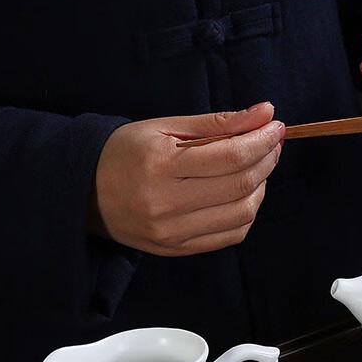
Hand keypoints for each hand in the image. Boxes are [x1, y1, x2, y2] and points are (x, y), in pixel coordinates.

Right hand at [90, 102, 283, 255]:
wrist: (85, 193)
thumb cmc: (126, 153)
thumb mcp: (165, 128)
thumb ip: (218, 123)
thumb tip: (265, 112)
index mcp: (160, 166)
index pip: (231, 155)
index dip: (263, 140)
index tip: (276, 127)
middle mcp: (167, 204)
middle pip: (241, 185)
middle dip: (267, 160)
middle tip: (272, 143)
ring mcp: (173, 232)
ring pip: (242, 213)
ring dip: (261, 187)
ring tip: (258, 166)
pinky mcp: (179, 249)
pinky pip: (232, 235)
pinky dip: (247, 211)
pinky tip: (243, 193)